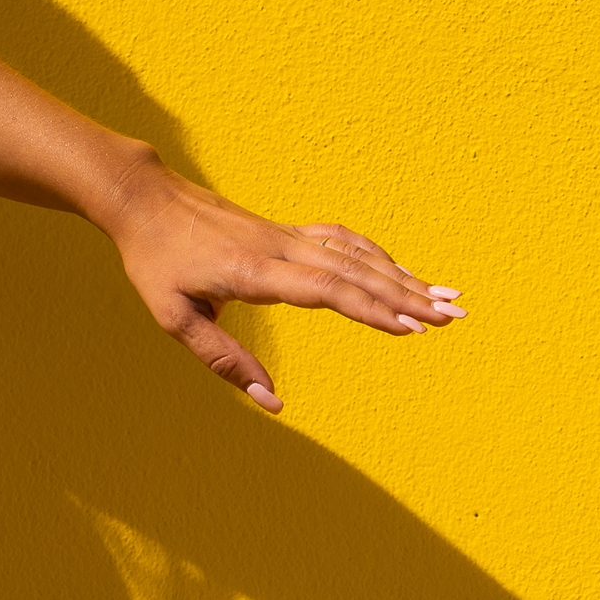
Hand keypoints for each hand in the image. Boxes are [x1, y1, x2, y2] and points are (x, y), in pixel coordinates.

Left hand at [99, 151, 467, 413]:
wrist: (145, 198)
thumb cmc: (156, 262)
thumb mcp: (175, 319)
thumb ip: (225, 361)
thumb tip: (272, 402)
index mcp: (255, 272)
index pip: (327, 291)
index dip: (372, 310)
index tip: (412, 329)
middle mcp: (282, 250)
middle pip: (357, 273)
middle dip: (409, 297)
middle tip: (454, 316)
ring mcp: (291, 237)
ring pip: (359, 257)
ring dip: (405, 278)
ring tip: (447, 298)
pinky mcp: (291, 233)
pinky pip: (346, 244)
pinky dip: (381, 259)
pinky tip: (404, 276)